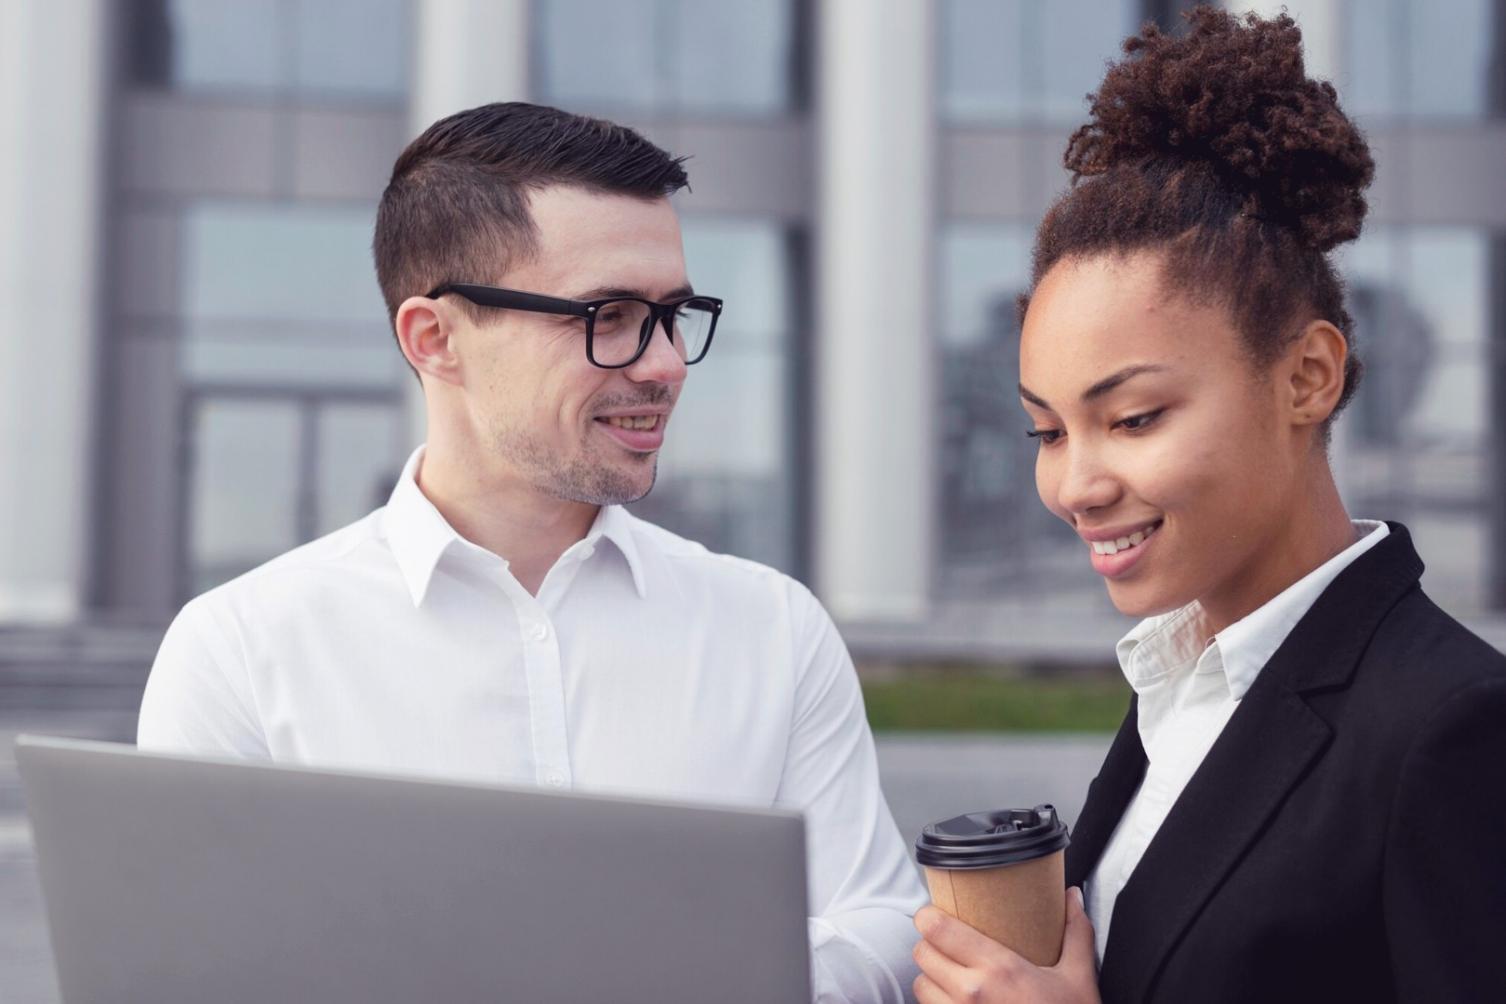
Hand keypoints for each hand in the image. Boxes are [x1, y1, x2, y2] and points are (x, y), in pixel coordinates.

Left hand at [912, 887, 1099, 1003]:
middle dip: (931, 945)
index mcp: (999, 969)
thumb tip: (1073, 897)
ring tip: (950, 974)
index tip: (935, 914)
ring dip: (931, 978)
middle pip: (923, 954)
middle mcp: (972, 994)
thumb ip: (1075, 933)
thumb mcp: (1078, 979)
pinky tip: (955, 1000)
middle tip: (947, 944)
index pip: (938, 929)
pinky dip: (937, 1003)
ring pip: (921, 986)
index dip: (929, 917)